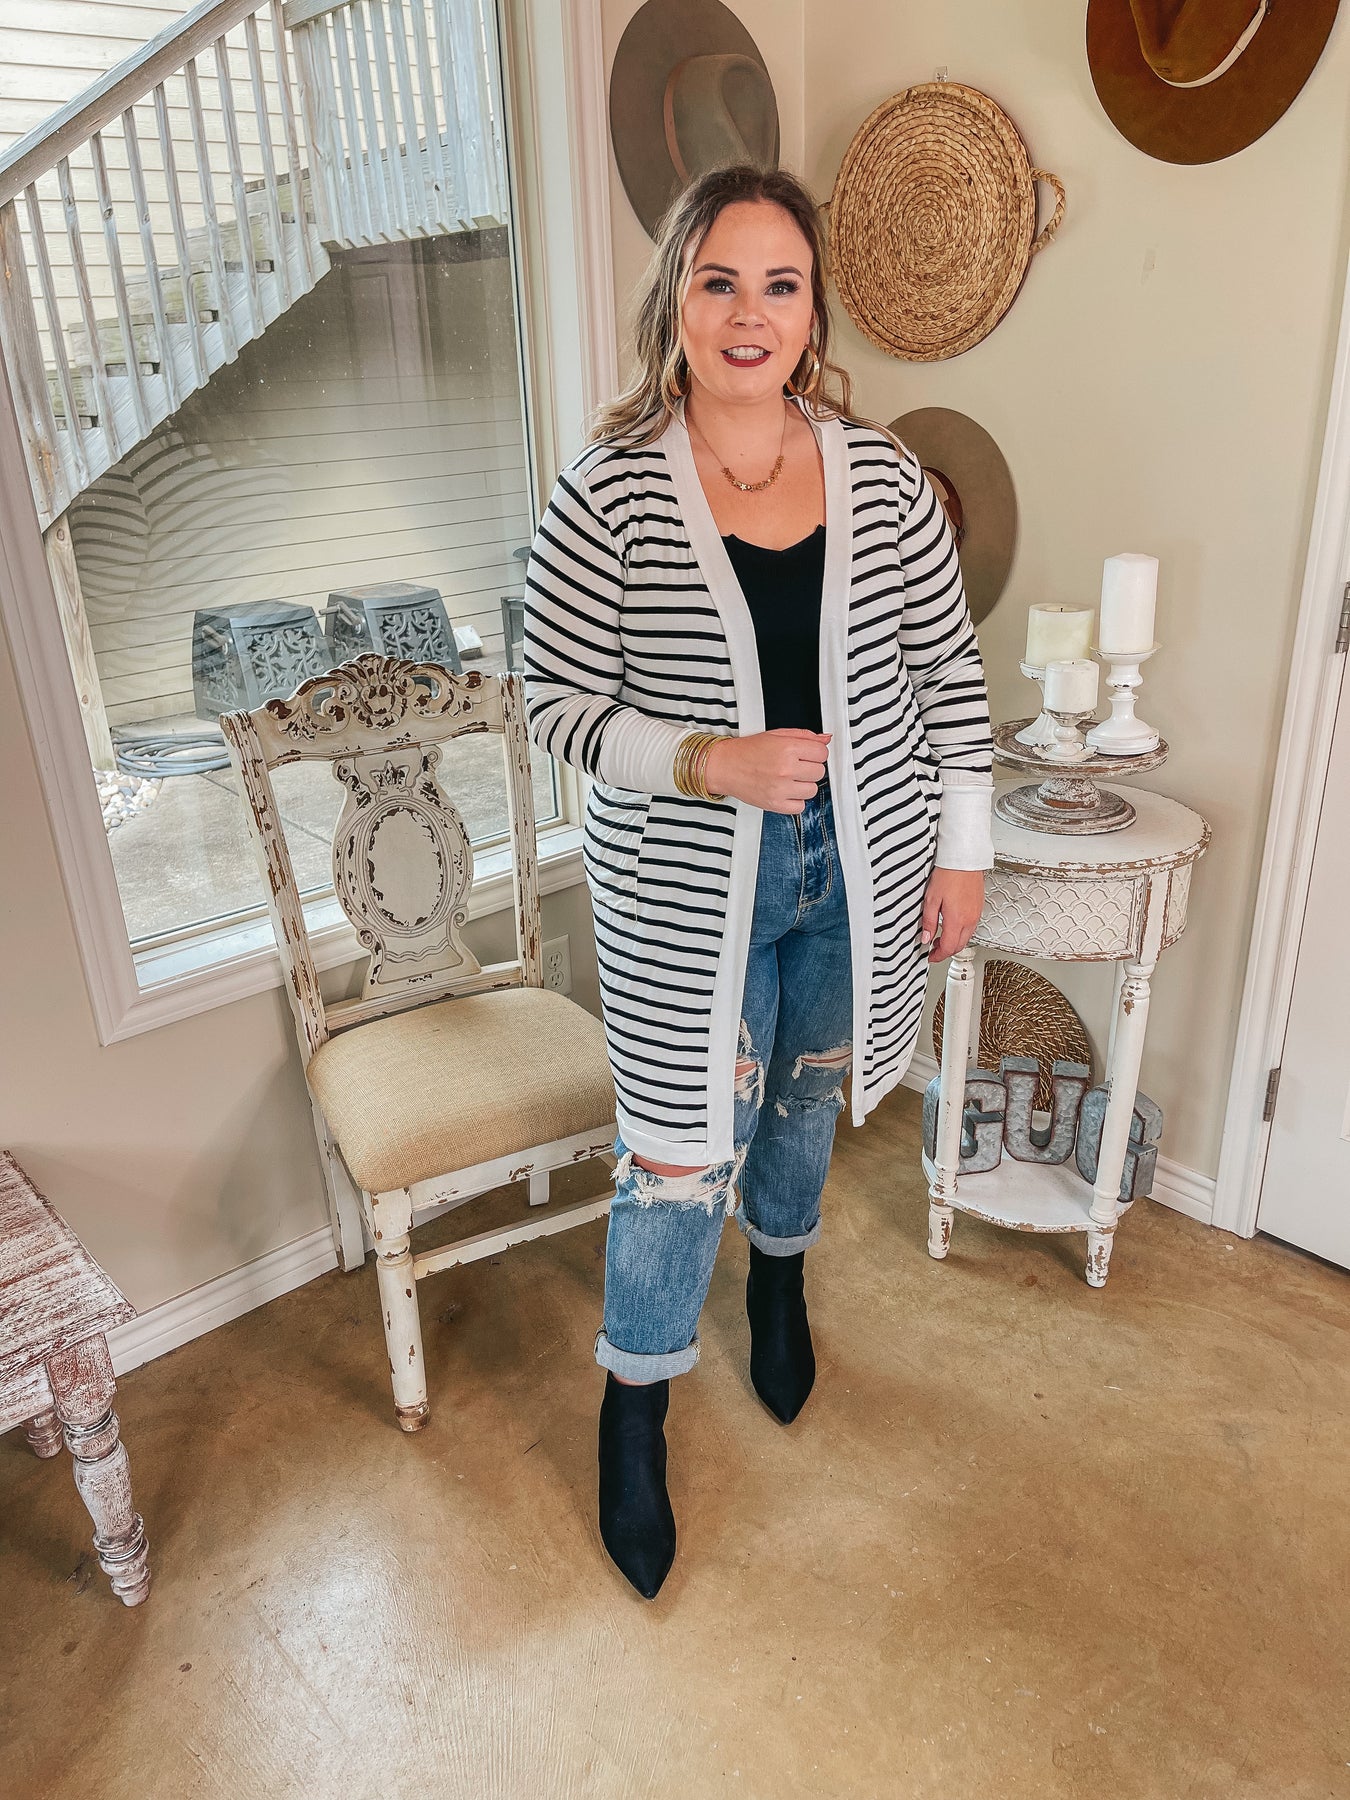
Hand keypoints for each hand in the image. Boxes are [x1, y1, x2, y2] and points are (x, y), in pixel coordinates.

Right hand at [705, 729, 830, 814]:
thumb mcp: (777, 735)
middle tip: (796, 766)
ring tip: (789, 779)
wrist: (725, 766)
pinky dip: (795, 800)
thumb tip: (826, 739)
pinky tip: (785, 791)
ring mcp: (781, 788)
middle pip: (820, 772)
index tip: (808, 754)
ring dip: (804, 785)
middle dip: (810, 768)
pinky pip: (800, 806)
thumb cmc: (748, 751)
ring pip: (812, 790)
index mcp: (787, 748)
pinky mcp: (775, 804)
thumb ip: (804, 736)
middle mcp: (785, 768)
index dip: (816, 753)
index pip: (822, 752)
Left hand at [920, 868, 984, 962]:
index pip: (948, 947)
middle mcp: (969, 920)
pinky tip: (952, 926)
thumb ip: (928, 921)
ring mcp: (975, 914)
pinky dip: (961, 933)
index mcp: (957, 920)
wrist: (964, 860)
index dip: (938, 956)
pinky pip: (971, 927)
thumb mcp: (931, 899)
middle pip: (959, 946)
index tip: (931, 956)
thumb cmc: (949, 874)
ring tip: (940, 937)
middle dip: (946, 951)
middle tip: (934, 949)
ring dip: (954, 942)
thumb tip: (926, 937)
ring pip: (966, 938)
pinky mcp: (978, 908)